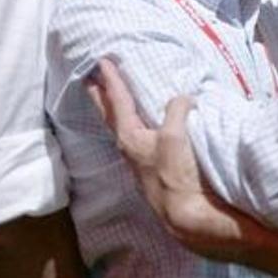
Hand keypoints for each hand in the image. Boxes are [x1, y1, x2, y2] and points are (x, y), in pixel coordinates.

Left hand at [86, 59, 261, 260]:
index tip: (102, 62)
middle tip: (90, 80)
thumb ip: (176, 111)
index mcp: (130, 138)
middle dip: (101, 97)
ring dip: (118, 112)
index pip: (118, 102)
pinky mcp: (155, 171)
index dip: (112, 80)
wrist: (188, 216)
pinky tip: (148, 128)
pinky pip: (141, 139)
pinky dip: (138, 126)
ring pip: (124, 129)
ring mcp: (141, 162)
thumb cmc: (176, 175)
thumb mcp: (175, 135)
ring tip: (115, 100)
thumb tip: (182, 99)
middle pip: (111, 117)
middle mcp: (130, 150)